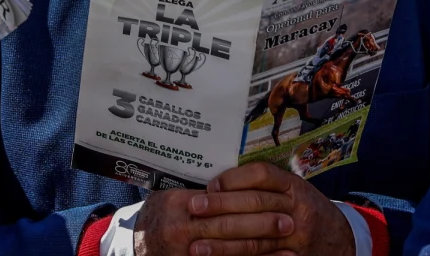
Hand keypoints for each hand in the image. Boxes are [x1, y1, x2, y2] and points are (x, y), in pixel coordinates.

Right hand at [133, 186, 293, 255]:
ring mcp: (188, 251)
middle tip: (289, 221)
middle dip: (261, 224)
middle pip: (228, 227)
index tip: (274, 200)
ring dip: (264, 247)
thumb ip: (198, 191)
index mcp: (177, 204)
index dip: (247, 202)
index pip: (218, 201)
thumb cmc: (159, 216)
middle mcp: (181, 229)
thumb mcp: (170, 196)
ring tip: (289, 242)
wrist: (140, 245)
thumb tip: (233, 181)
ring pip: (232, 250)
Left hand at [190, 163, 354, 255]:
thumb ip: (262, 185)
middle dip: (221, 207)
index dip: (233, 179)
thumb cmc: (306, 208)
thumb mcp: (292, 188)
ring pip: (256, 239)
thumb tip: (216, 185)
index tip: (210, 186)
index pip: (261, 175)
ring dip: (223, 244)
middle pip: (255, 204)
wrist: (342, 238)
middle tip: (194, 209)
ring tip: (197, 246)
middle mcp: (297, 208)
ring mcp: (297, 237)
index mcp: (294, 185)